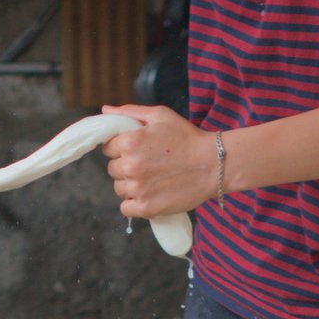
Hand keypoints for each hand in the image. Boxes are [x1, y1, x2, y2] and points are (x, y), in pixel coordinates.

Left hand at [101, 105, 218, 220]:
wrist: (214, 164)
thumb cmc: (188, 137)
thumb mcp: (160, 115)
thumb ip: (129, 112)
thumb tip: (105, 111)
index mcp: (129, 142)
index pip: (108, 148)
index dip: (121, 148)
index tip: (138, 150)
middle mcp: (129, 166)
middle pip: (113, 169)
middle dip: (126, 166)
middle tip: (148, 164)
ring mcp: (137, 189)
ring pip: (120, 189)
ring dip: (131, 185)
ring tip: (153, 179)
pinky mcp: (146, 207)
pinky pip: (126, 208)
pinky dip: (134, 204)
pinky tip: (149, 195)